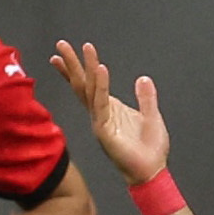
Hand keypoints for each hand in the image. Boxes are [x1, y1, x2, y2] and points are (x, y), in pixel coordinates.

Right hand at [50, 39, 169, 187]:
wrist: (152, 171)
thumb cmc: (150, 149)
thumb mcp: (151, 117)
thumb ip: (146, 98)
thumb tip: (143, 78)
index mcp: (109, 109)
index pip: (89, 85)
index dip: (80, 68)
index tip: (72, 51)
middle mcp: (101, 113)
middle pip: (82, 84)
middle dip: (72, 64)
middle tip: (61, 44)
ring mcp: (100, 121)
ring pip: (89, 90)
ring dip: (85, 69)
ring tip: (82, 49)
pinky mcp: (104, 130)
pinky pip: (101, 103)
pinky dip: (101, 86)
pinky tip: (100, 70)